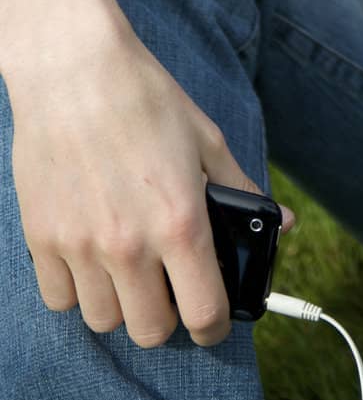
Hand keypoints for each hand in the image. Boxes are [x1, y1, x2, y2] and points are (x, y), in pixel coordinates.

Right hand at [8, 7, 294, 348]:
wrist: (74, 68)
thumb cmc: (145, 97)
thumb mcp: (206, 139)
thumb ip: (241, 189)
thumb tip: (282, 222)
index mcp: (180, 221)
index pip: (204, 312)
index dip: (215, 326)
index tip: (214, 320)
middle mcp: (129, 244)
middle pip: (150, 331)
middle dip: (168, 317)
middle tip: (170, 289)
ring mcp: (81, 245)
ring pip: (103, 320)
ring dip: (121, 303)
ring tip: (130, 269)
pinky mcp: (43, 238)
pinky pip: (60, 299)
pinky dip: (77, 290)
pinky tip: (91, 258)